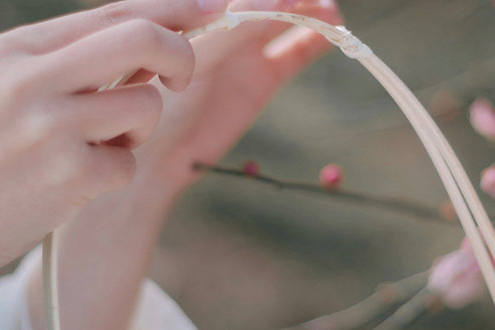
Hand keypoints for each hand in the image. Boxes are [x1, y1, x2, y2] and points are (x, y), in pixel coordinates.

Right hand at [0, 0, 226, 301]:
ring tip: (97, 146)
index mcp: (18, 48)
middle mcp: (32, 78)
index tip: (210, 8)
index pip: (113, 12)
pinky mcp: (71, 176)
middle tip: (181, 80)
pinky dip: (116, 172)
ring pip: (146, 106)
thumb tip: (155, 43)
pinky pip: (130, 163)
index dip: (172, 9)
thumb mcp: (11, 89)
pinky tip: (77, 183)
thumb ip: (76, 63)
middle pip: (141, 38)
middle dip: (181, 55)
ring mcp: (51, 127)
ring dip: (139, 130)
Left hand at [133, 0, 342, 205]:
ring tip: (331, 12)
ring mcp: (248, 51)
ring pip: (287, 19)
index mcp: (204, 9)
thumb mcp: (191, 54)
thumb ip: (228, 29)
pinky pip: (294, 53)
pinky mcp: (263, 80)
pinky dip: (314, 41)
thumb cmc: (161, 97)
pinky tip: (334, 30)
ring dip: (311, 10)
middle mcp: (229, 23)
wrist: (160, 150)